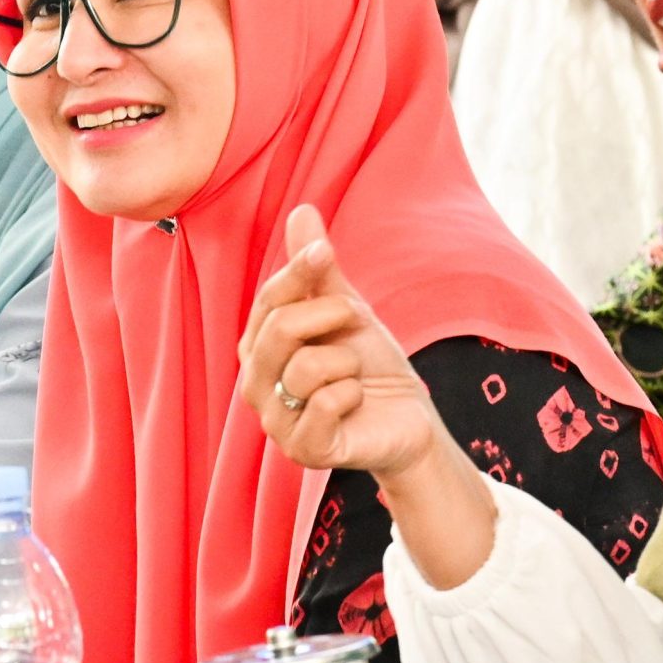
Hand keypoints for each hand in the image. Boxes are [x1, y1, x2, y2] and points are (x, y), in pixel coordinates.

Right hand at [237, 206, 444, 480]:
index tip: (324, 256)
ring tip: (355, 375)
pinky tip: (356, 401)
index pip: (266, 300)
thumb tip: (302, 211)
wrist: (407, 417)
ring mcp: (275, 422)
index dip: (297, 273)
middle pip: (279, 329)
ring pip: (307, 367)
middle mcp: (256, 384)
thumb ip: (317, 268)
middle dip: (332, 317)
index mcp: (258, 348)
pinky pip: (327, 405)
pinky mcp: (303, 450)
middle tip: (357, 322)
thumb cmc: (369, 364)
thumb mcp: (344, 308)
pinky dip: (353, 394)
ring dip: (348, 363)